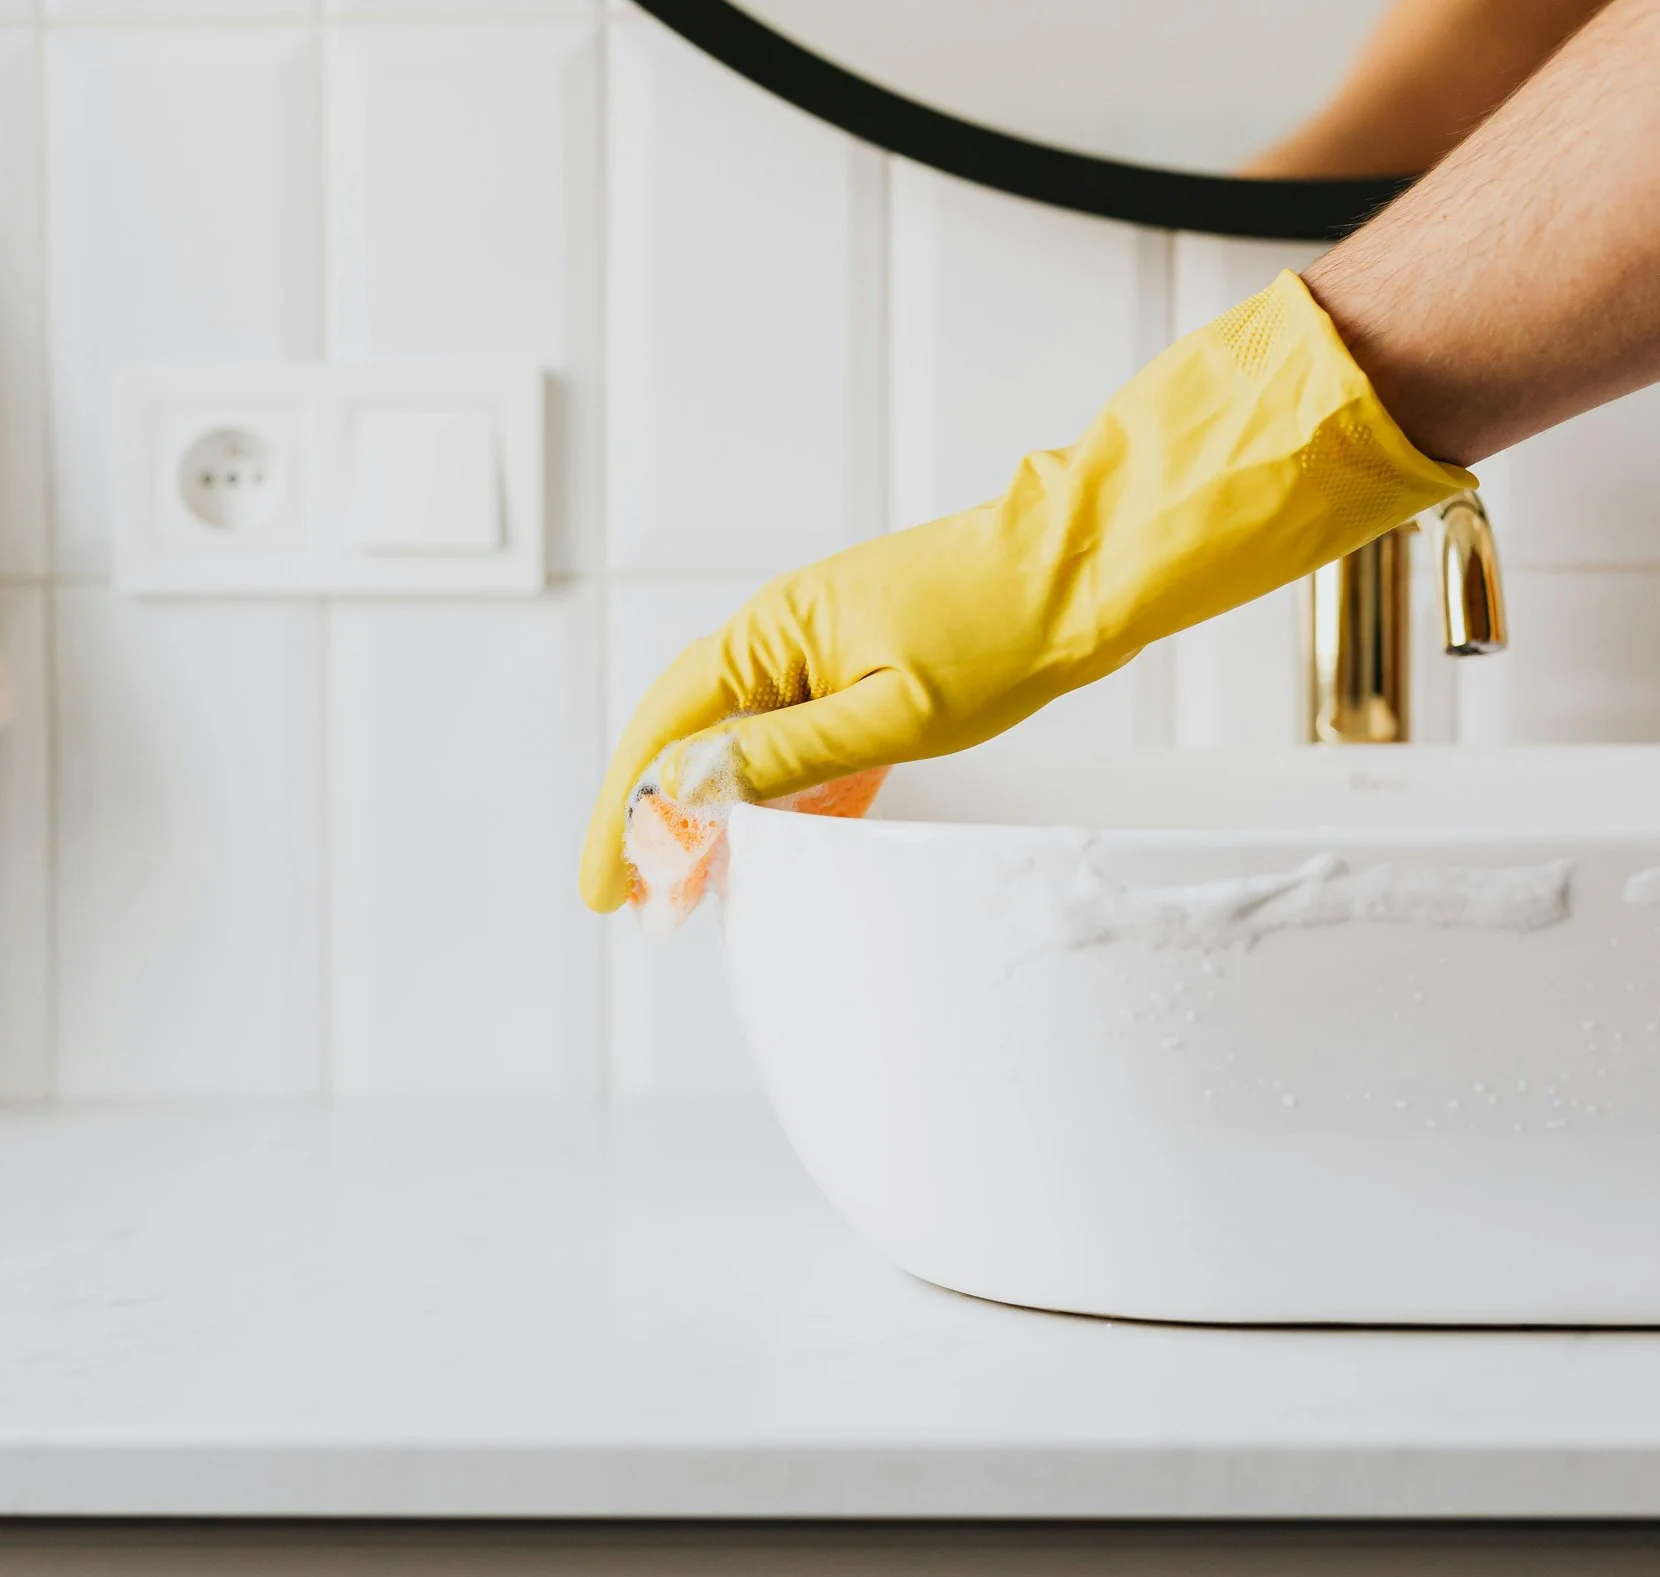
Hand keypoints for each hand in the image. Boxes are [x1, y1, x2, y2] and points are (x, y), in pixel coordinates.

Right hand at [580, 273, 1472, 913]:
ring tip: (687, 887)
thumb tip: (687, 787)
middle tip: (629, 898)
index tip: (604, 883)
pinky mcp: (856, 668)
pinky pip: (789, 739)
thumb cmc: (1000, 627)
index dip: (624, 813)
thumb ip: (785, 754)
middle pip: (683, 738)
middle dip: (649, 822)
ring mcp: (815, 650)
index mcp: (769, 634)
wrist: (1082, 568)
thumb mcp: (890, 711)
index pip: (664, 731)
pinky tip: (770, 842)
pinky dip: (769, 795)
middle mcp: (777, 636)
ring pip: (734, 743)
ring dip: (705, 813)